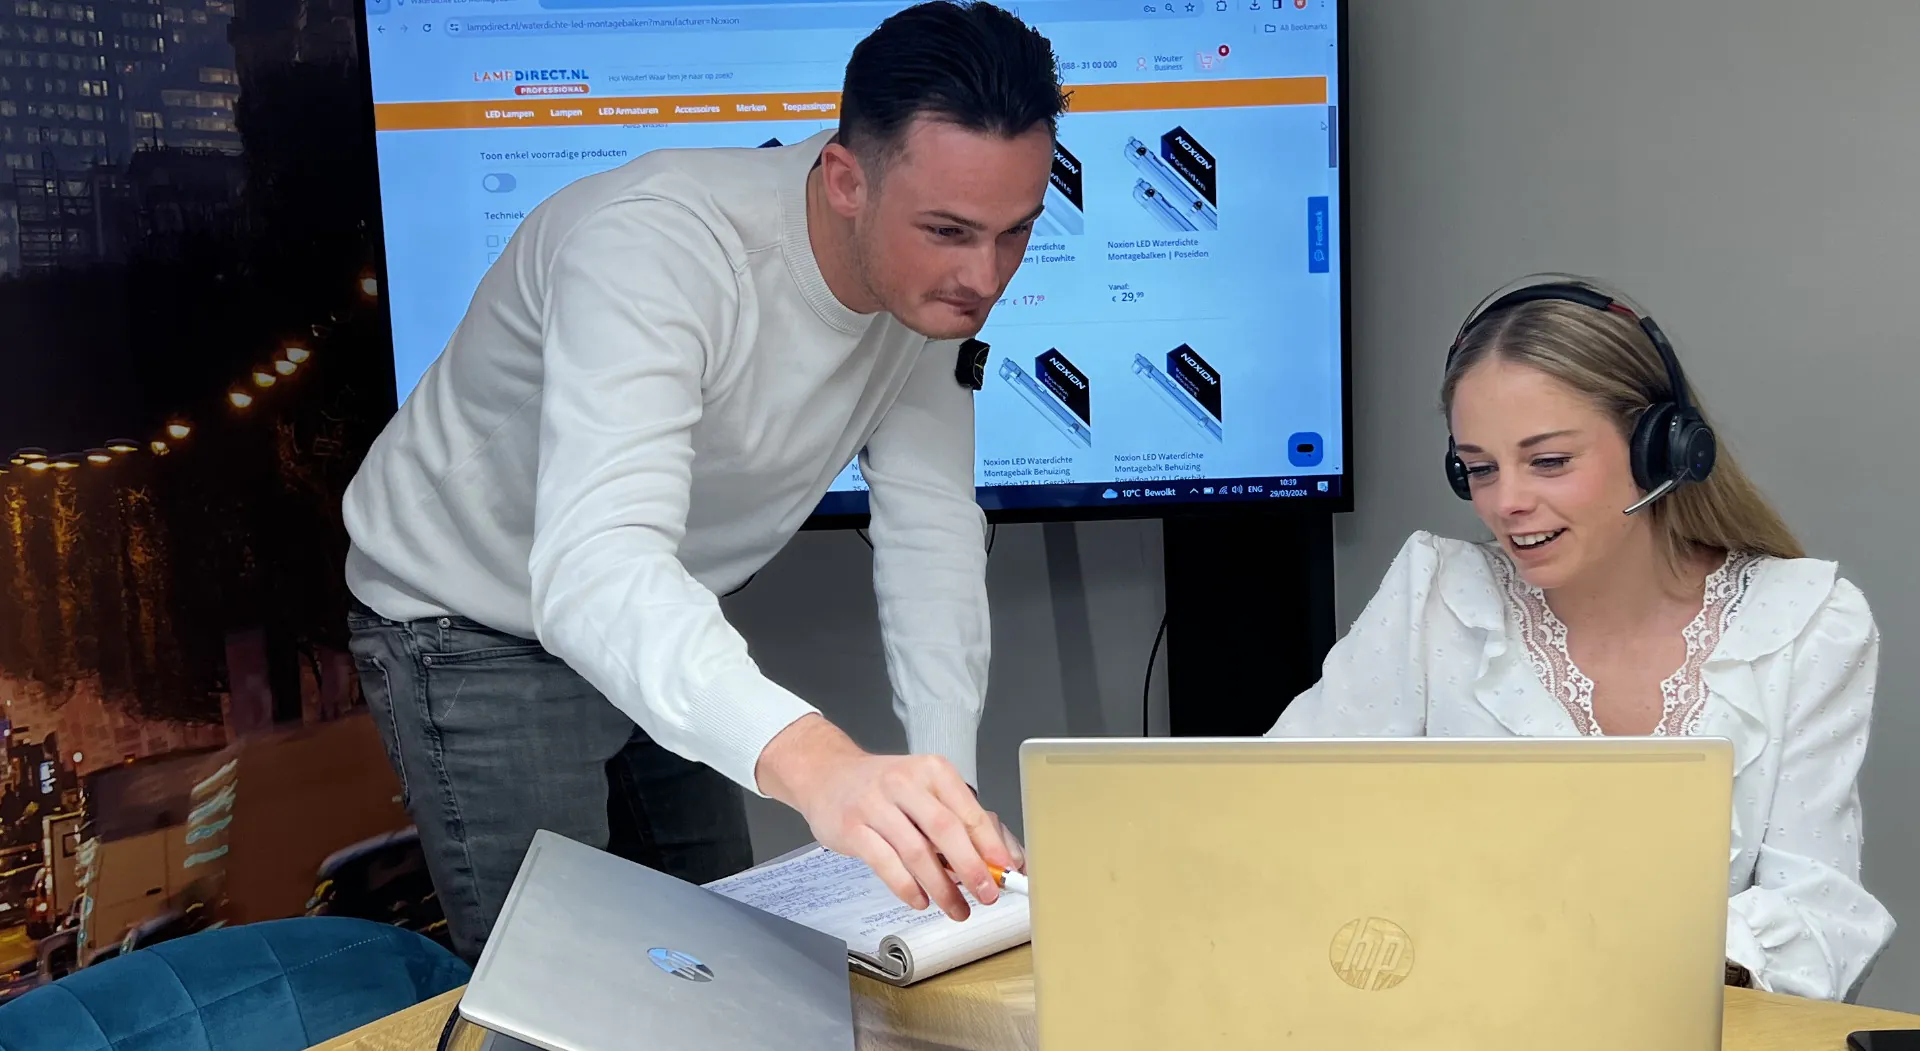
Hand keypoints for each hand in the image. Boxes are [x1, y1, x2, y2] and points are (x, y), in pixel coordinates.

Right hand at [757, 715, 1012, 921]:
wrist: (825, 774)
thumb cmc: (883, 787)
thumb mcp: (924, 790)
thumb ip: (958, 820)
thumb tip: (1000, 857)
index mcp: (931, 771)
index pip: (969, 811)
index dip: (992, 844)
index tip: (1008, 870)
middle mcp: (904, 783)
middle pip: (946, 830)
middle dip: (972, 868)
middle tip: (987, 894)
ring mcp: (875, 805)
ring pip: (916, 852)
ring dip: (942, 887)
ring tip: (957, 909)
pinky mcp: (852, 829)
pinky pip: (886, 864)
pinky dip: (907, 888)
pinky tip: (920, 901)